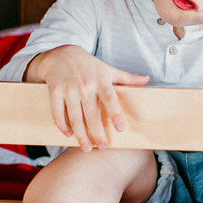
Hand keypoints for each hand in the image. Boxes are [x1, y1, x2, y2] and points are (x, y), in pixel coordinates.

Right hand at [27, 45, 150, 150]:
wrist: (61, 54)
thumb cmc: (89, 65)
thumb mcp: (108, 69)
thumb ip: (127, 77)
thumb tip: (147, 79)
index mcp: (100, 80)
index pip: (110, 99)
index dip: (115, 114)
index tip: (121, 129)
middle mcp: (85, 86)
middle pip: (91, 114)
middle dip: (97, 132)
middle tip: (103, 147)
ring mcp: (69, 89)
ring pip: (74, 117)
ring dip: (80, 134)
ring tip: (86, 147)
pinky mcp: (55, 91)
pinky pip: (57, 112)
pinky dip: (62, 125)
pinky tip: (69, 134)